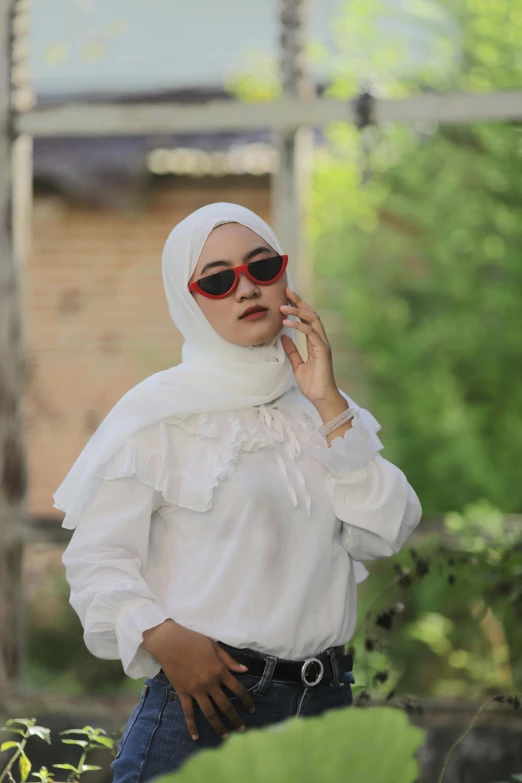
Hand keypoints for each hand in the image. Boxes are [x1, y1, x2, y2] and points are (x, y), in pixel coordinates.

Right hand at [141, 620, 254, 740]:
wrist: (169, 642)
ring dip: (218, 726)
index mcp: (219, 670)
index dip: (247, 701)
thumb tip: (245, 670)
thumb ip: (229, 660)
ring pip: (209, 713)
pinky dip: (192, 726)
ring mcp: (196, 690)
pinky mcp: (183, 693)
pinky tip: (196, 737)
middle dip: (235, 718)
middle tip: (242, 730)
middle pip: (225, 705)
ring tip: (225, 736)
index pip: (238, 689)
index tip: (252, 709)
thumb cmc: (193, 640)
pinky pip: (188, 712)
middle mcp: (209, 683)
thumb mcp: (214, 646)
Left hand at [280, 287, 338, 405]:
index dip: (297, 307)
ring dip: (297, 311)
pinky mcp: (323, 350)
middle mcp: (320, 339)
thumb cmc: (312, 384)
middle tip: (286, 291)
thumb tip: (282, 336)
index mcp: (314, 342)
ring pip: (312, 320)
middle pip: (311, 314)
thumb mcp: (297, 365)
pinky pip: (310, 333)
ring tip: (283, 306)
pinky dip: (298, 325)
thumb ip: (291, 351)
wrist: (321, 397)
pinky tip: (286, 323)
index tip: (286, 297)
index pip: (306, 319)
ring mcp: (322, 343)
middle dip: (299, 301)